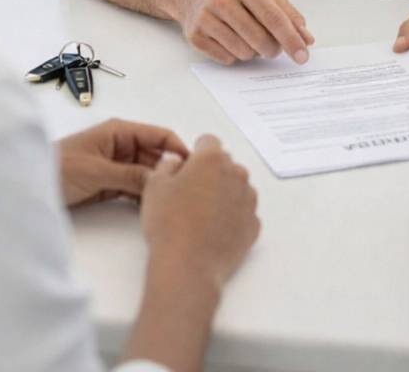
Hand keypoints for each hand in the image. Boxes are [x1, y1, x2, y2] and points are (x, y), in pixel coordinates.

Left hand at [58, 118, 188, 207]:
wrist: (27, 188)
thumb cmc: (58, 168)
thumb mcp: (96, 171)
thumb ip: (130, 174)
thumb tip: (162, 178)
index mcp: (120, 132)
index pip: (159, 136)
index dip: (178, 149)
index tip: (195, 167)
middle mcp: (122, 146)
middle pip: (156, 156)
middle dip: (171, 170)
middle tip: (187, 190)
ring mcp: (118, 166)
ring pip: (148, 174)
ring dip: (158, 185)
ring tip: (175, 200)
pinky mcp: (111, 184)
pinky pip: (136, 188)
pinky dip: (145, 196)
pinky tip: (156, 207)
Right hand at [141, 134, 259, 288]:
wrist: (188, 266)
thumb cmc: (169, 224)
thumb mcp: (155, 186)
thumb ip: (167, 165)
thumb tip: (177, 162)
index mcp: (212, 159)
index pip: (208, 142)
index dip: (196, 154)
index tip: (187, 169)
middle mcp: (236, 174)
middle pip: (224, 164)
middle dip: (210, 174)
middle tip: (189, 195)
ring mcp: (248, 200)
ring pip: (236, 187)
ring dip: (223, 194)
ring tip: (201, 216)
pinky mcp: (253, 224)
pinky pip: (243, 212)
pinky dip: (232, 217)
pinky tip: (213, 230)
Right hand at [179, 0, 313, 64]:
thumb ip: (288, 15)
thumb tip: (306, 39)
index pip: (272, 17)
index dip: (290, 38)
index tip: (302, 55)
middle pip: (259, 38)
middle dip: (273, 49)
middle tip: (273, 47)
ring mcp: (205, 18)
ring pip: (244, 52)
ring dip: (253, 52)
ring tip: (248, 37)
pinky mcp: (195, 36)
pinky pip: (227, 59)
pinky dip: (235, 55)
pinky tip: (230, 40)